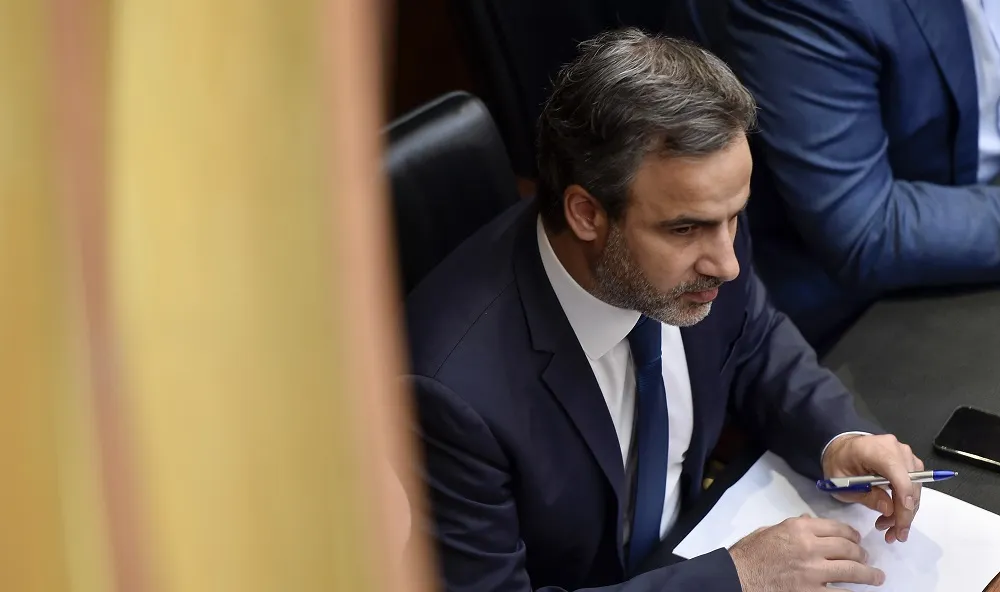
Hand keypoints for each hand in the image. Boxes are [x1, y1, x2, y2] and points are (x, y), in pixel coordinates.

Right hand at [729, 515, 884, 590]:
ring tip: (876, 578)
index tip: (857, 540)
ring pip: (852, 571)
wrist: (736, 577)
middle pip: (848, 548)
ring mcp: (813, 572)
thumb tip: (809, 520)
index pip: (836, 528)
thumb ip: (792, 526)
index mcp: (798, 528)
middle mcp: (810, 547)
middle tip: (867, 559)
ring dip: (868, 575)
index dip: (852, 534)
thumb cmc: (748, 554)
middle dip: (861, 554)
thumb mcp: (769, 531)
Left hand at [822, 433, 922, 543]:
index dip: (903, 497)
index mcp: (875, 450)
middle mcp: (896, 449)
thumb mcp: (843, 483)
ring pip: (914, 489)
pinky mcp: (909, 463)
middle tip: (891, 534)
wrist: (842, 449)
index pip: (898, 474)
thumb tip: (889, 509)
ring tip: (886, 527)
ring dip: (904, 512)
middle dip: (903, 514)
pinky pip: (912, 487)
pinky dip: (904, 504)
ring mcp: (905, 455)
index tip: (901, 521)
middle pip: (909, 485)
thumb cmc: (839, 463)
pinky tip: (892, 516)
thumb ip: (866, 496)